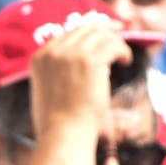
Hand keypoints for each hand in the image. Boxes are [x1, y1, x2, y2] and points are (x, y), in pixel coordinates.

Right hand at [28, 22, 133, 138]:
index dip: (88, 31)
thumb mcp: (48, 92)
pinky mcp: (90, 62)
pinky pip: (112, 45)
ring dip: (115, 42)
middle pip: (84, 29)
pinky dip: (123, 51)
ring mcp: (71, 54)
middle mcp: (54, 52)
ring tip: (123, 57)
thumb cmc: (58, 125)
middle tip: (120, 30)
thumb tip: (74, 71)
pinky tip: (126, 61)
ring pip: (100, 35)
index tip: (102, 32)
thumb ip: (56, 75)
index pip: (67, 34)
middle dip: (104, 28)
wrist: (63, 136)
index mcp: (40, 58)